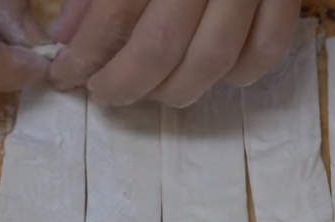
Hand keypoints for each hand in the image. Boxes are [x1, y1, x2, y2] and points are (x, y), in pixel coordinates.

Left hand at [47, 0, 300, 106]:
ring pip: (215, 60)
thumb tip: (68, 37)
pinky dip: (240, 74)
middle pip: (162, 46)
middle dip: (126, 83)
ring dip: (177, 90)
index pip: (115, 14)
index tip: (66, 76)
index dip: (86, 55)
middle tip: (105, 93)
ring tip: (152, 91)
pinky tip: (214, 75)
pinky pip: (268, 48)